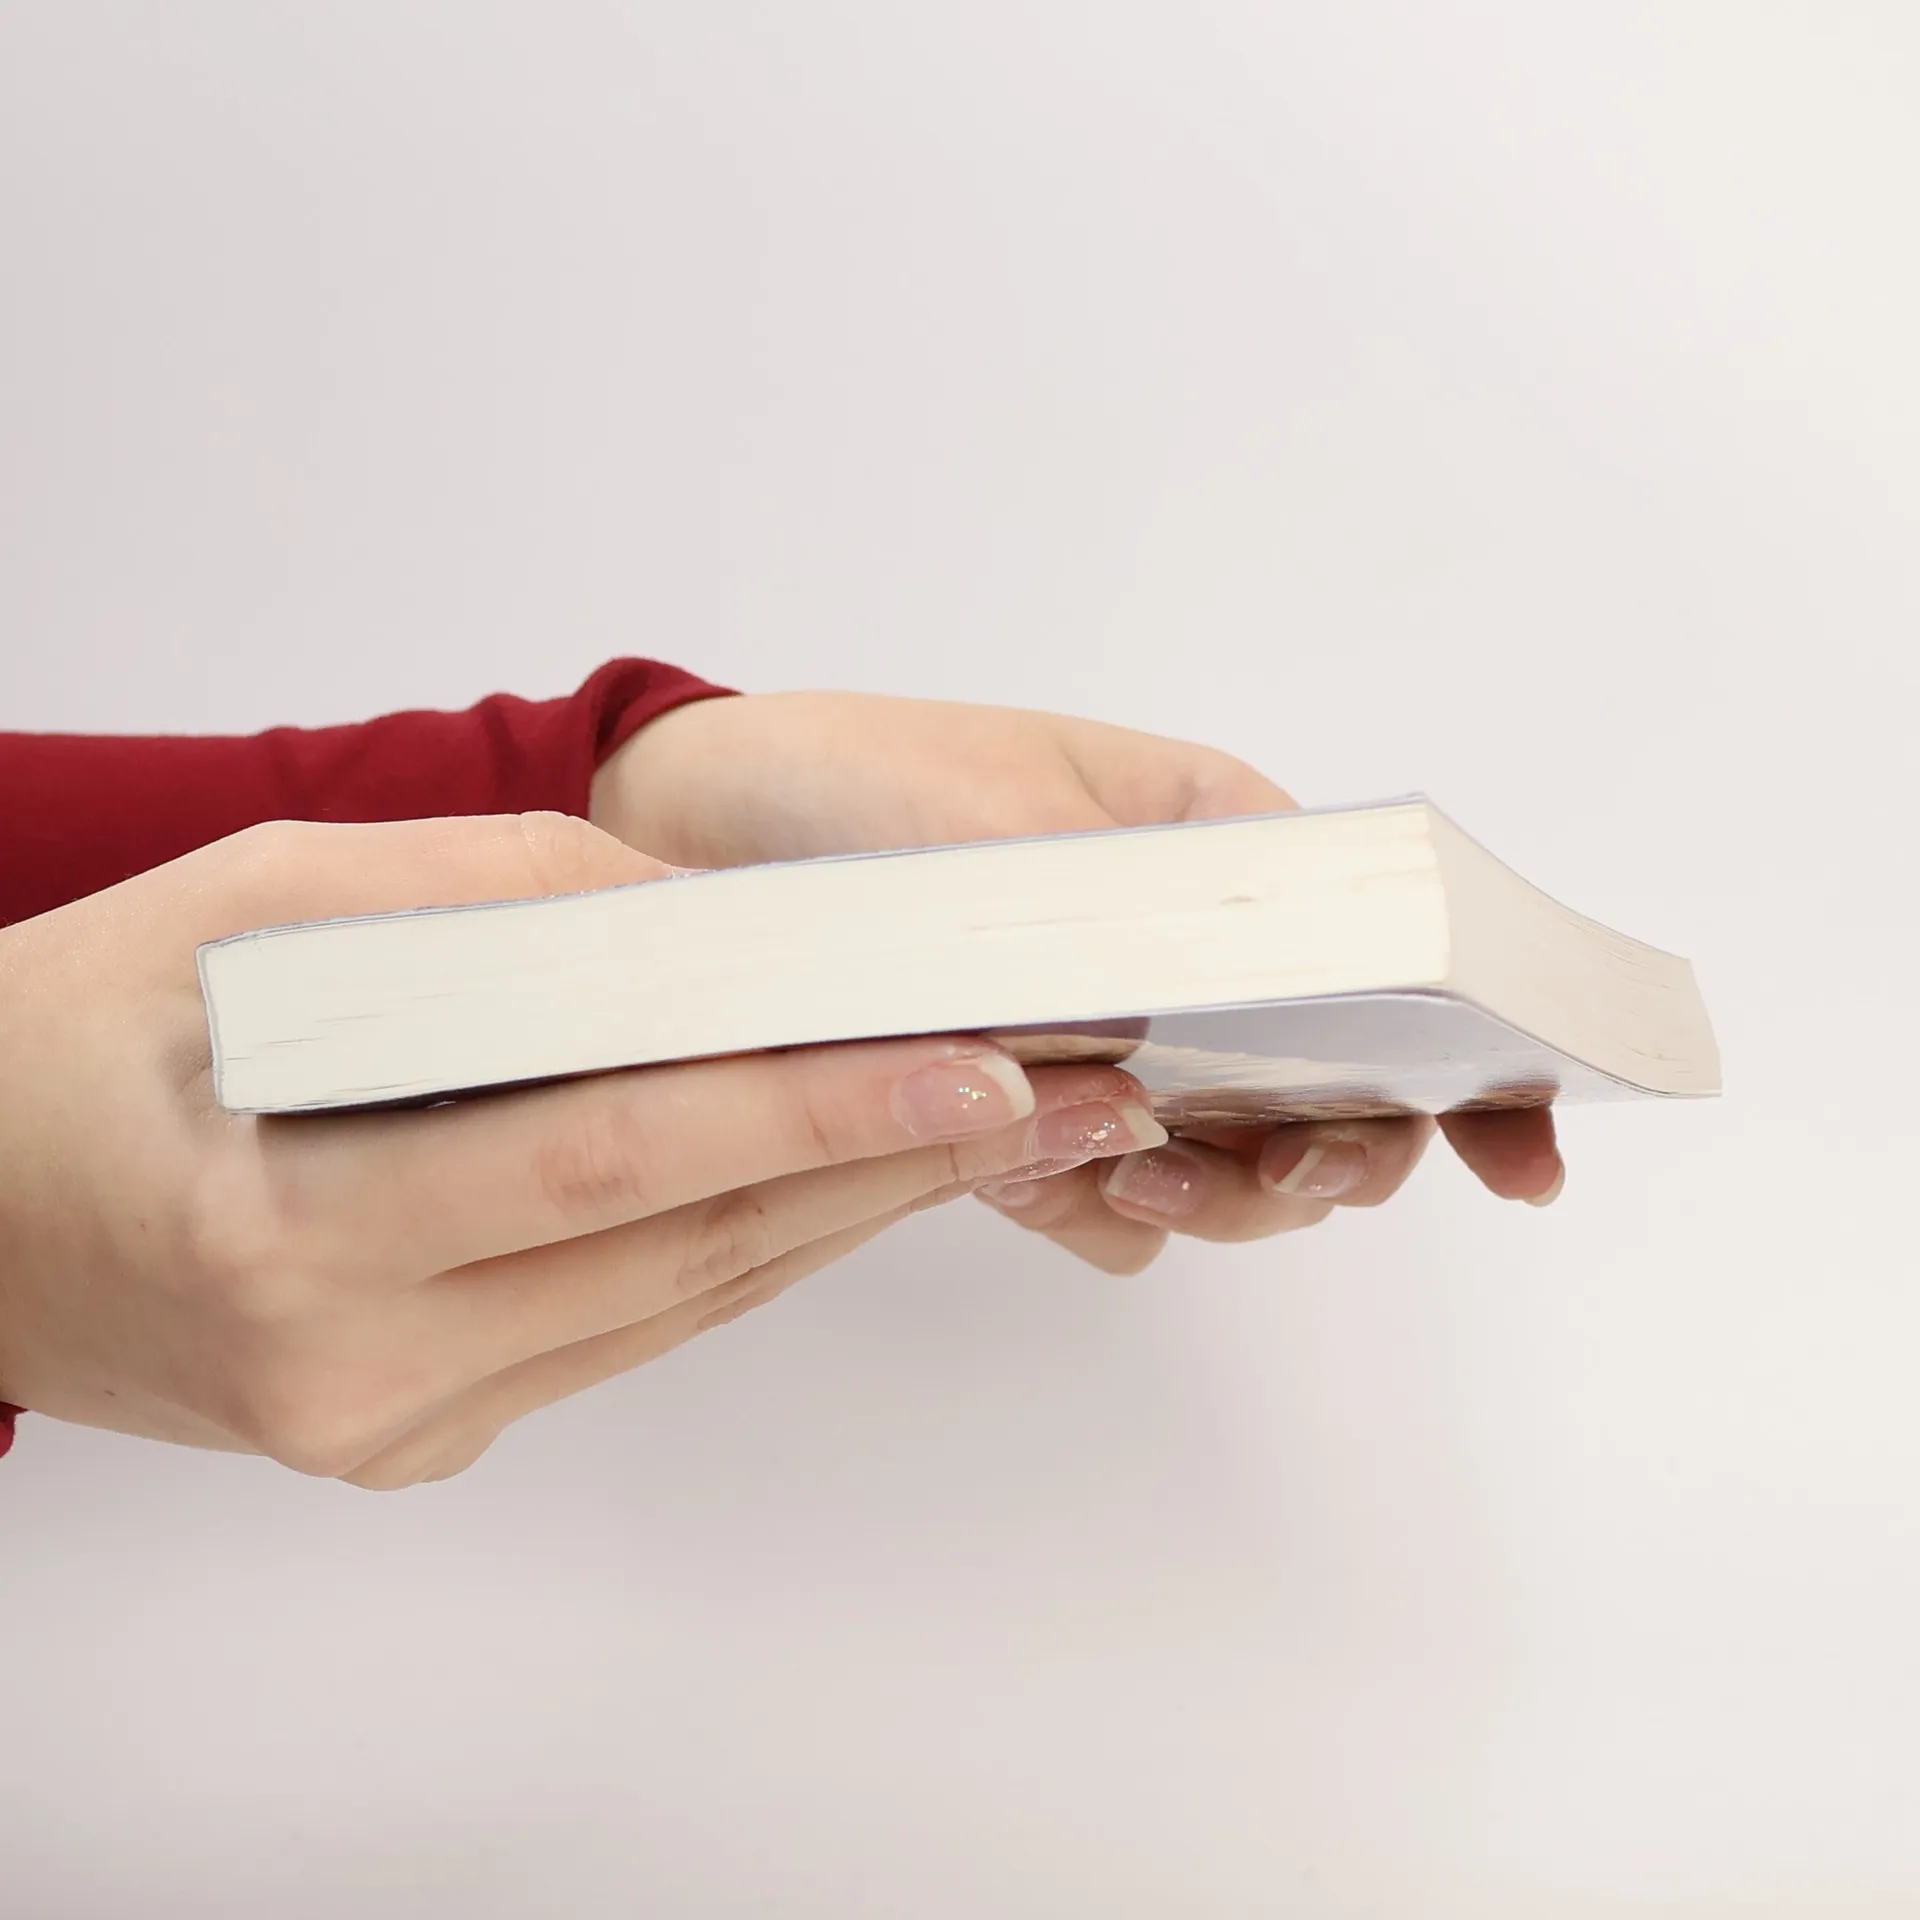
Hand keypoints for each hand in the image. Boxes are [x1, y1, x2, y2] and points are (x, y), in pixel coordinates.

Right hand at [0, 811, 1163, 1483]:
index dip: (807, 1107)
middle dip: (888, 1160)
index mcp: (282, 1228)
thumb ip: (482, 899)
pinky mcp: (416, 1437)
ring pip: (681, 1300)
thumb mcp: (249, 904)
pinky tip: (838, 1172)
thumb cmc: (65, 1044)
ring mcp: (388, 1425)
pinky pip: (626, 1330)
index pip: (610, 1157)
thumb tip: (697, 916)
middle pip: (685, 1245)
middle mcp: (347, 1365)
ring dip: (842, 1204)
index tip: (973, 1068)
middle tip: (1059, 1092)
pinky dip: (739, 1242)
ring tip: (991, 1125)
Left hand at [596, 692, 1564, 1271]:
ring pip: (1229, 1167)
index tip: (1525, 1155)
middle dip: (1329, 1154)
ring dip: (1214, 1193)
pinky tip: (1041, 1182)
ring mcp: (1112, 1041)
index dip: (1482, 1066)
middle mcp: (1187, 959)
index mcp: (1224, 854)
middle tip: (1276, 1169)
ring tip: (1122, 1165)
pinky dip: (1095, 1213)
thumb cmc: (851, 779)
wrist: (692, 830)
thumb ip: (1104, 931)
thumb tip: (1179, 1057)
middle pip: (1331, 1095)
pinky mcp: (1024, 1109)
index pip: (1396, 964)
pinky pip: (1103, 1202)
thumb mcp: (990, 820)